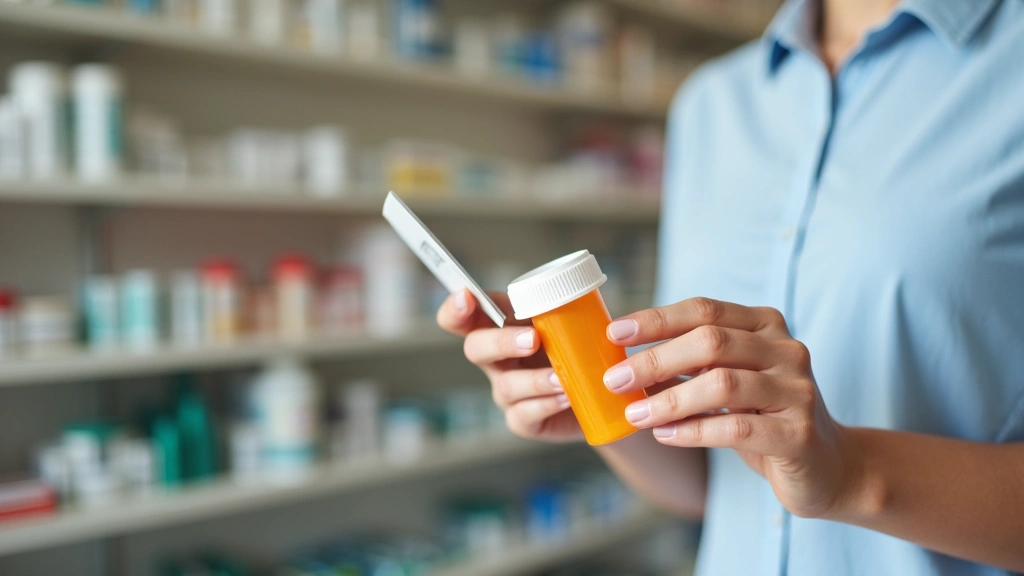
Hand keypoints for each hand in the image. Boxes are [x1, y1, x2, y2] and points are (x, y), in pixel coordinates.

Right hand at [437, 289, 583, 441]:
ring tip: (561, 377)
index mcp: (502, 326)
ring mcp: (507, 391)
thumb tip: (577, 294)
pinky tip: (565, 397)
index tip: (467, 296)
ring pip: (505, 385)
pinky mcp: (523, 421)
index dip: (455, 308)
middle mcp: (497, 360)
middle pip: (475, 348)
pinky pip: (523, 414)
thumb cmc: (582, 348)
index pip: (463, 316)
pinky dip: (545, 404)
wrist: (605, 394)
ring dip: (534, 380)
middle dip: (501, 341)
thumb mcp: (576, 321)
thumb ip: (568, 307)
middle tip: (533, 339)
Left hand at [604, 297, 862, 518]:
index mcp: (765, 325)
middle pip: (711, 341)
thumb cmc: (762, 417)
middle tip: (614, 379)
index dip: (657, 319)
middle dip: (655, 359)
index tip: (614, 333)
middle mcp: (786, 350)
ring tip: (634, 413)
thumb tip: (623, 359)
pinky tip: (665, 435)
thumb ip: (687, 364)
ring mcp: (797, 391)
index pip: (705, 310)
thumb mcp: (725, 381)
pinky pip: (737, 429)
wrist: (825, 466)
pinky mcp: (799, 434)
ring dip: (669, 399)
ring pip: (723, 384)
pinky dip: (694, 430)